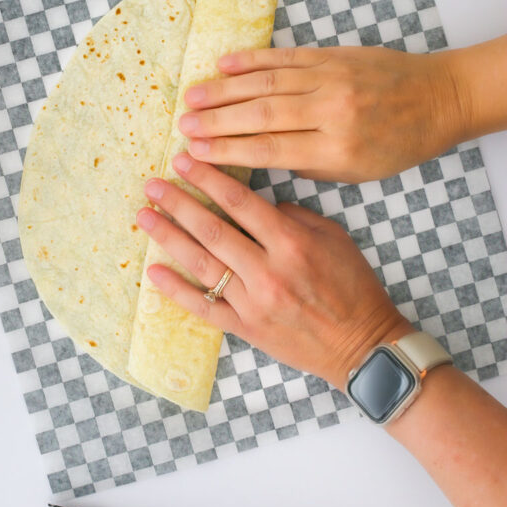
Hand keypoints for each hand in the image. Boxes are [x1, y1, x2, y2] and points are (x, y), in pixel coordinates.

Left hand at [137, 154, 410, 388]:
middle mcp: (268, 271)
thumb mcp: (335, 239)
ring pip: (202, 265)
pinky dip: (177, 291)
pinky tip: (153, 272)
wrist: (363, 345)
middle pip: (212, 230)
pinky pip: (204, 308)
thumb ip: (295, 216)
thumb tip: (260, 203)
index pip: (239, 202)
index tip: (183, 161)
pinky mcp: (245, 329)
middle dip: (178, 203)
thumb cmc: (353, 288)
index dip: (208, 178)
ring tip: (144, 216)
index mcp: (291, 243)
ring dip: (169, 238)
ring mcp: (253, 303)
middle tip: (152, 185)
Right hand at [177, 45, 466, 182]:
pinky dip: (252, 59)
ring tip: (191, 96)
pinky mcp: (333, 55)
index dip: (227, 150)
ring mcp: (331, 78)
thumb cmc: (396, 144)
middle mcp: (331, 111)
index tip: (195, 151)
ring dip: (224, 89)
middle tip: (182, 125)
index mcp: (336, 148)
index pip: (269, 149)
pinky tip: (224, 64)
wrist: (438, 99)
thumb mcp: (353, 171)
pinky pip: (285, 56)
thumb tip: (257, 152)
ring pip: (267, 82)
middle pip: (261, 115)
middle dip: (216, 121)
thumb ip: (305, 163)